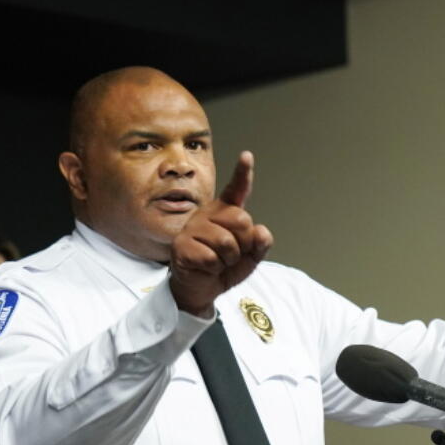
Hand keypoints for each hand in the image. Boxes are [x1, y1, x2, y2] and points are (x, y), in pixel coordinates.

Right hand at [170, 150, 274, 316]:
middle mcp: (207, 214)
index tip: (247, 156)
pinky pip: (212, 257)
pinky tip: (207, 267)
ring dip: (230, 258)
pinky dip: (216, 267)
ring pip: (227, 241)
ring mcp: (192, 228)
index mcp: (224, 212)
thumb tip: (261, 231)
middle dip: (244, 243)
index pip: (235, 190)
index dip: (242, 173)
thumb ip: (260, 244)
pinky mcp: (182, 246)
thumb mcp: (250, 257)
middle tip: (232, 254)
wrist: (202, 288)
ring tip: (219, 261)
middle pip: (241, 220)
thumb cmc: (224, 267)